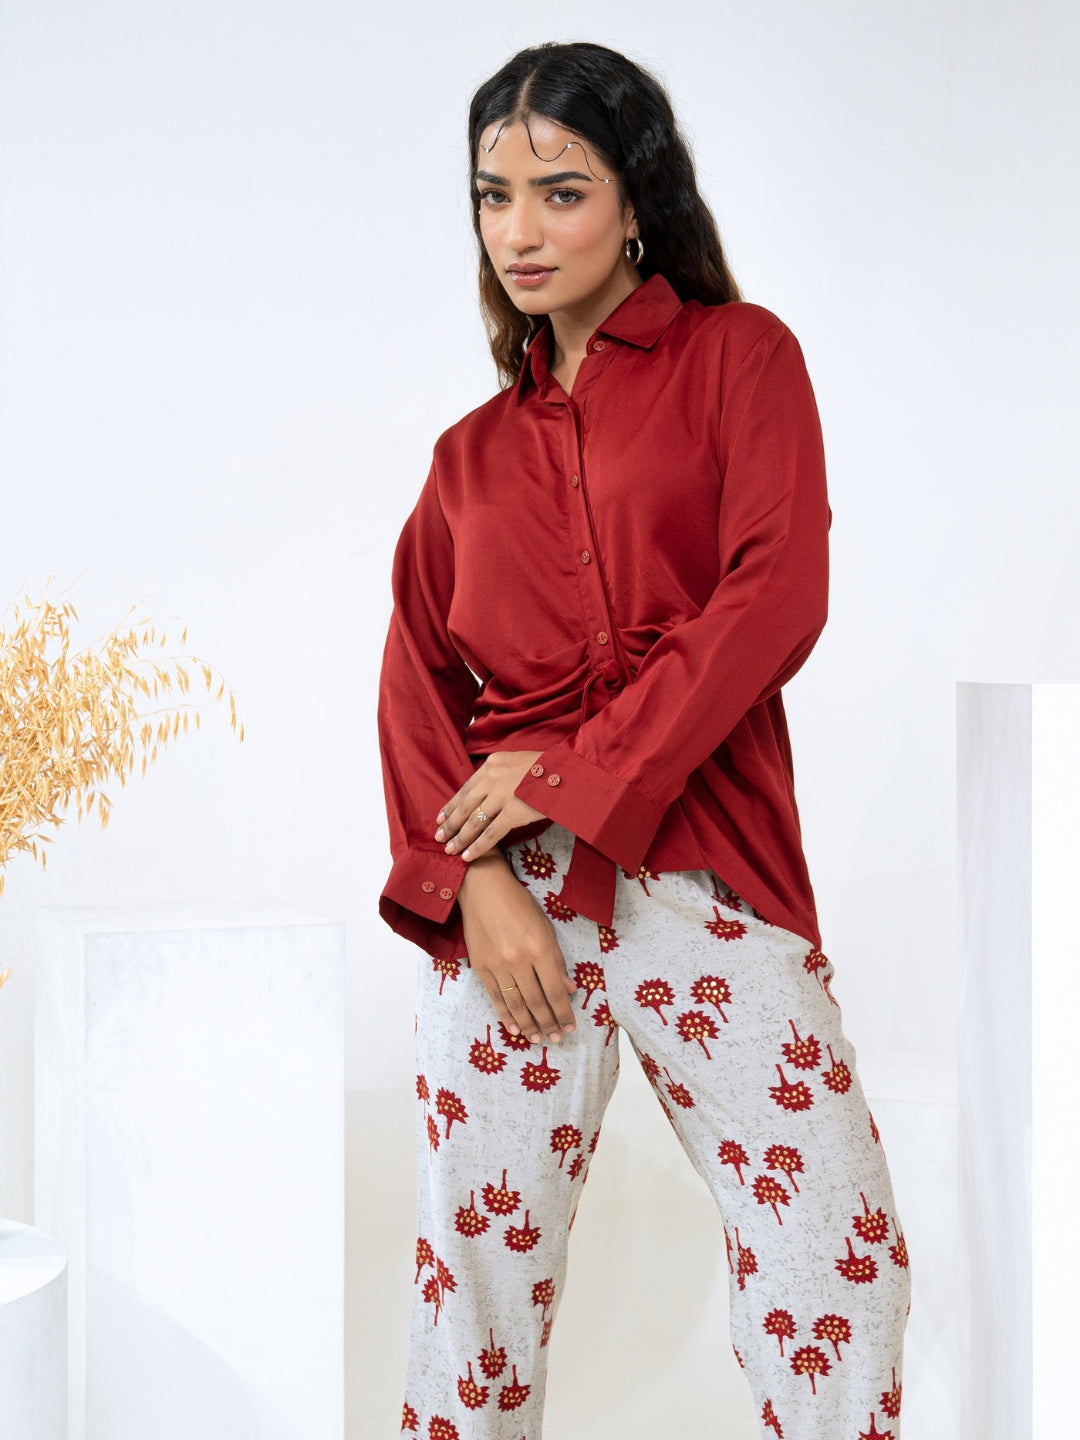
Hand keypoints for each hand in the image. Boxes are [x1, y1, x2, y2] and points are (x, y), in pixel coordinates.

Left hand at [435, 750, 547, 861]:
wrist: (570, 773)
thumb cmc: (548, 769)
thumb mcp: (517, 761)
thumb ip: (500, 774)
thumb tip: (486, 791)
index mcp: (491, 764)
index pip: (466, 788)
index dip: (451, 805)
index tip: (441, 817)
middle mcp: (492, 778)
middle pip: (465, 806)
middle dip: (450, 824)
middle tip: (439, 837)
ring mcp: (502, 795)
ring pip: (474, 822)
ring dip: (459, 838)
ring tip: (449, 849)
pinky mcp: (513, 812)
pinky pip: (490, 834)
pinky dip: (477, 847)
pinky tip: (467, 856)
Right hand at [458, 852, 577, 1044]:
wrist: (482, 889)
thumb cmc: (519, 903)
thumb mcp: (546, 926)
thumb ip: (557, 960)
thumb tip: (569, 989)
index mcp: (540, 948)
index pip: (556, 990)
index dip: (564, 1012)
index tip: (571, 1027)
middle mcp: (519, 960)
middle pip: (537, 1001)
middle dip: (549, 1023)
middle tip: (557, 1039)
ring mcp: (498, 965)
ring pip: (516, 1004)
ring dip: (529, 1025)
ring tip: (537, 1039)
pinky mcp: (481, 967)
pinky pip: (495, 997)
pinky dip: (506, 1015)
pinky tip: (514, 1028)